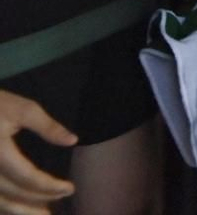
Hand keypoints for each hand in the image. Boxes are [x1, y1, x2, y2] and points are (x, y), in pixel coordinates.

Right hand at [0, 91, 74, 214]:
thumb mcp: (23, 109)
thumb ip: (48, 127)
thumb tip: (73, 141)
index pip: (27, 177)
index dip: (50, 186)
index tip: (70, 188)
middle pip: (13, 195)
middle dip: (39, 201)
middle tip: (61, 201)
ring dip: (21, 211)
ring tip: (42, 214)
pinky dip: (7, 206)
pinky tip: (21, 207)